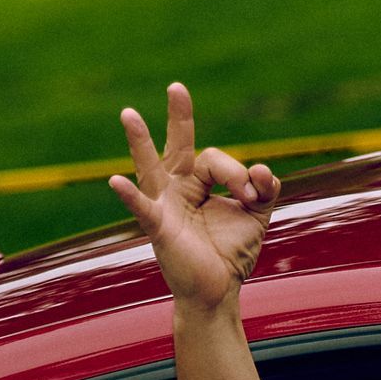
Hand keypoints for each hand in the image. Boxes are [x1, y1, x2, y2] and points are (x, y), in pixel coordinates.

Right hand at [110, 82, 278, 310]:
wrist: (218, 292)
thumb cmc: (230, 252)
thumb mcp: (257, 214)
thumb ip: (265, 188)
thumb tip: (261, 169)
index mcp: (199, 183)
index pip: (217, 160)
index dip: (237, 173)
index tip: (252, 193)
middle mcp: (178, 189)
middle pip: (179, 147)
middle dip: (179, 118)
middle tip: (177, 87)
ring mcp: (165, 206)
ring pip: (151, 168)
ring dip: (140, 142)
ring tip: (129, 114)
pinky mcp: (159, 228)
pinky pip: (142, 208)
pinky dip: (129, 196)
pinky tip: (116, 181)